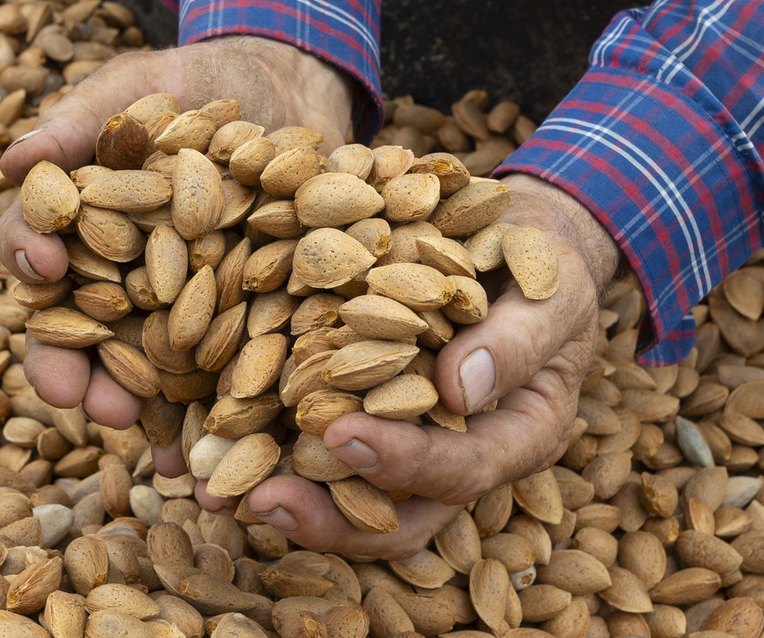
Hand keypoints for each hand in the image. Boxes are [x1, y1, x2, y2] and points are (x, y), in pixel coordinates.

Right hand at [0, 36, 352, 433]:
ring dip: (153, 417)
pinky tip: (228, 452)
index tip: (42, 266)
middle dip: (83, 372)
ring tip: (159, 457)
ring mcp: (183, 302)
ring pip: (154, 370)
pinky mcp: (242, 316)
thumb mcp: (137, 86)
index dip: (30, 262)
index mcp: (85, 227)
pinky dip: (226, 414)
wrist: (286, 95)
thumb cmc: (196, 85)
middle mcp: (124, 277)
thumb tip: (11, 161)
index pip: (39, 252)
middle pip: (88, 334)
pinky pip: (229, 371)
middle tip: (85, 401)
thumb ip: (80, 120)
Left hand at [242, 174, 625, 558]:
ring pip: (357, 498)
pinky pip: (326, 448)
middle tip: (261, 500)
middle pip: (403, 516)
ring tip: (220, 490)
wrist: (521, 245)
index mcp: (520, 434)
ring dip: (291, 498)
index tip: (341, 435)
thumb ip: (516, 340)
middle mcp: (464, 454)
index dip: (403, 462)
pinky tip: (215, 442)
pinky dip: (274, 448)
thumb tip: (459, 391)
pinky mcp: (376, 413)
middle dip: (331, 518)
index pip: (463, 469)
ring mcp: (417, 440)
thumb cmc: (545, 263)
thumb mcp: (548, 290)